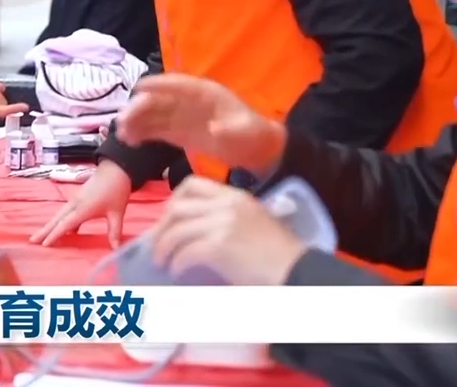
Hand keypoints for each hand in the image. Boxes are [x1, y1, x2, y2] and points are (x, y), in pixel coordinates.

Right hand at [30, 160, 131, 246]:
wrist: (115, 169)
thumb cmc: (116, 190)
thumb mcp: (117, 213)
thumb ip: (114, 231)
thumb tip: (116, 249)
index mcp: (82, 209)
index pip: (65, 225)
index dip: (54, 235)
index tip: (44, 245)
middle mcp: (75, 204)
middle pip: (56, 219)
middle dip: (44, 230)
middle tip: (32, 241)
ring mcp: (75, 200)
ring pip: (59, 215)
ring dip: (50, 225)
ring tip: (41, 236)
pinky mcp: (78, 198)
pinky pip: (65, 212)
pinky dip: (61, 220)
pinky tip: (65, 230)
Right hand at [116, 74, 285, 175]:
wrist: (257, 151)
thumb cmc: (252, 136)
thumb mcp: (245, 133)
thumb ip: (230, 131)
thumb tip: (214, 129)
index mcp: (204, 93)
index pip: (178, 84)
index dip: (158, 84)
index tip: (139, 87)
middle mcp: (189, 102)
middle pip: (160, 100)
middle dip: (140, 107)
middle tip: (123, 120)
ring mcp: (182, 117)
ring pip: (154, 114)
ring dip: (136, 121)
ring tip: (122, 134)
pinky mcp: (179, 132)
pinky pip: (156, 129)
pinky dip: (142, 133)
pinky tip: (131, 140)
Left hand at [150, 177, 307, 284]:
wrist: (298, 272)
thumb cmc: (278, 254)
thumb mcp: (253, 222)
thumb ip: (226, 218)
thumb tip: (195, 230)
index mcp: (235, 196)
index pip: (192, 184)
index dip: (173, 200)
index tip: (168, 218)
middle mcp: (226, 205)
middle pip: (178, 208)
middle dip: (162, 227)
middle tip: (158, 243)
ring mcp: (222, 224)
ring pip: (177, 230)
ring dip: (163, 248)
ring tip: (161, 262)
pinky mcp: (220, 246)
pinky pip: (185, 252)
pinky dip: (177, 263)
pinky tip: (176, 271)